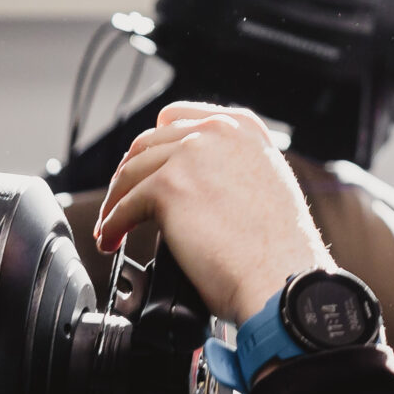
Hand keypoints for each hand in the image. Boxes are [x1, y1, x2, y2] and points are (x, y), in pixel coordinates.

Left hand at [93, 103, 331, 321]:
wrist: (282, 276)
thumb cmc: (280, 248)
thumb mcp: (268, 182)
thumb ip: (232, 167)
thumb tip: (198, 182)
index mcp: (242, 127)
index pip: (178, 118)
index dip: (154, 146)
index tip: (144, 168)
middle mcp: (216, 132)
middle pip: (148, 144)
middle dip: (130, 175)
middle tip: (122, 201)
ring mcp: (190, 156)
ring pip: (131, 173)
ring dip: (115, 201)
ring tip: (111, 226)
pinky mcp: (168, 187)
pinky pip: (124, 206)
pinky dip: (112, 225)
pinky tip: (111, 239)